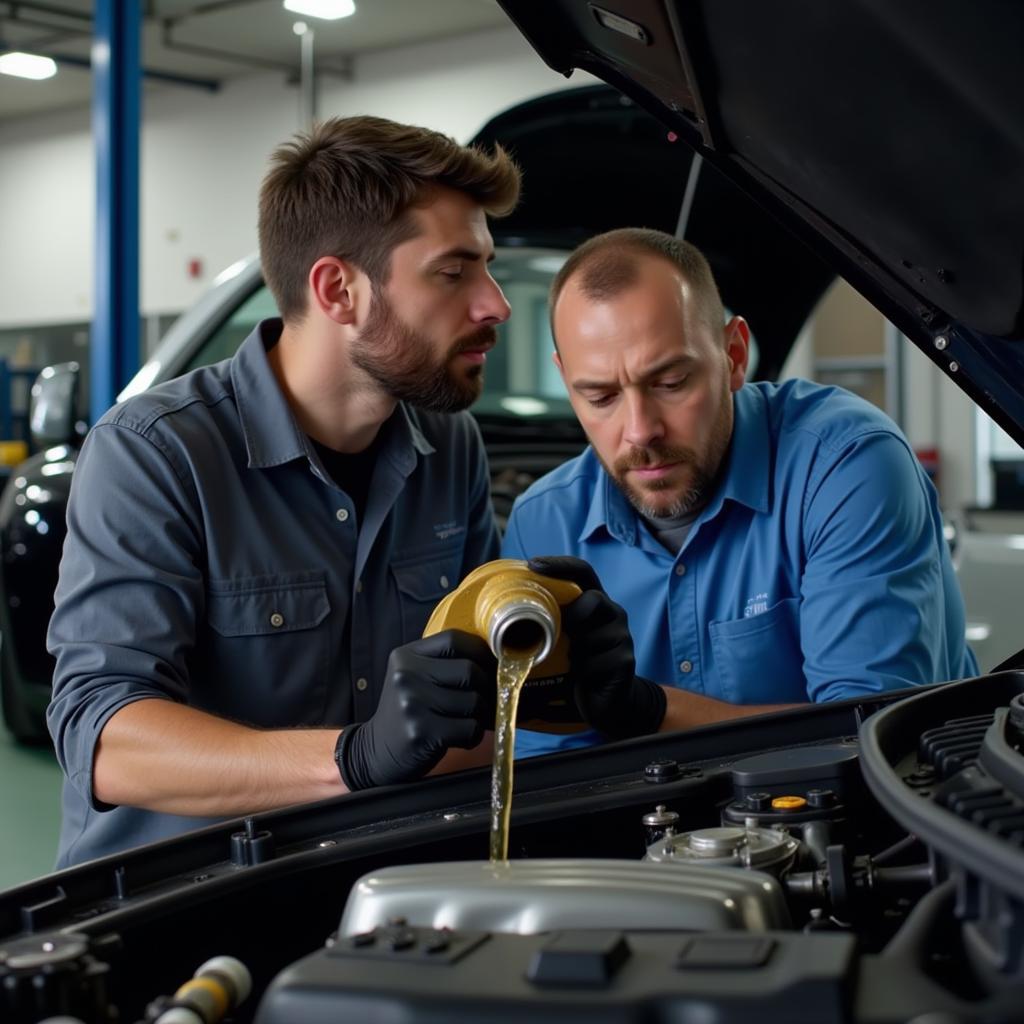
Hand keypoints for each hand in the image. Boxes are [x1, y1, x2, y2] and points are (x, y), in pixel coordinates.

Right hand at [335, 630, 496, 789]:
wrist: (375, 752)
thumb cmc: (408, 712)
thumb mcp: (415, 677)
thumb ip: (444, 663)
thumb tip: (497, 660)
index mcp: (406, 656)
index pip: (454, 639)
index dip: (480, 651)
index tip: (489, 666)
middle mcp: (406, 675)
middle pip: (469, 671)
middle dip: (485, 689)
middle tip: (481, 703)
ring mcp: (412, 703)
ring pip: (474, 701)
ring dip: (480, 716)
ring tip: (465, 722)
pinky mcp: (422, 732)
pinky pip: (470, 728)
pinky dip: (473, 736)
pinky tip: (460, 738)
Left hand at [528, 556, 665, 738]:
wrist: (607, 702)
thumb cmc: (576, 665)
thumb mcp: (558, 641)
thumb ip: (545, 624)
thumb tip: (496, 616)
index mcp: (592, 602)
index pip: (582, 572)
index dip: (560, 565)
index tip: (533, 565)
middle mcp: (612, 613)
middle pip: (594, 599)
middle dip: (572, 617)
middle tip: (560, 635)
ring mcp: (622, 636)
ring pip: (591, 636)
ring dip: (574, 653)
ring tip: (570, 665)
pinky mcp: (625, 661)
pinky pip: (595, 663)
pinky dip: (581, 673)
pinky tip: (581, 680)